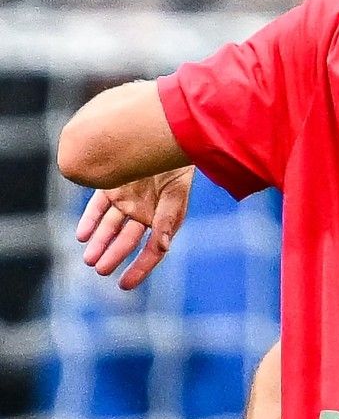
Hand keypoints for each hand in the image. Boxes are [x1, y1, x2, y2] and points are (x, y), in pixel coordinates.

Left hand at [76, 166, 193, 288]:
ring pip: (110, 227)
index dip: (140, 269)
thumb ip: (168, 219)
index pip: (153, 250)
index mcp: (165, 218)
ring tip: (88, 259)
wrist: (164, 133)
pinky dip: (90, 221)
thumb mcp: (177, 192)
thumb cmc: (177, 164)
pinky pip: (98, 207)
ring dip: (99, 243)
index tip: (124, 285)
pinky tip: (82, 235)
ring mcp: (128, 200)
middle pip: (127, 241)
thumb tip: (163, 247)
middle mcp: (146, 212)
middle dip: (113, 256)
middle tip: (99, 269)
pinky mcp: (113, 186)